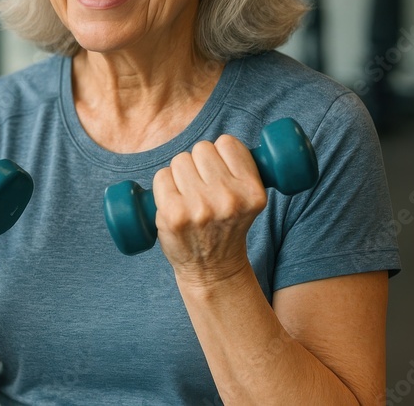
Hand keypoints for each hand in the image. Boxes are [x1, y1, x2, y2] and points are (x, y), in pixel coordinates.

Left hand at [153, 135, 267, 287]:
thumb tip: (220, 142)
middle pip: (201, 149)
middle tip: (204, 189)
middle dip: (199, 164)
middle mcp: (229, 199)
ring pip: (180, 160)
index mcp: (252, 192)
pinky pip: (161, 176)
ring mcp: (199, 208)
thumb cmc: (226, 226)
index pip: (228, 143)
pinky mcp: (173, 214)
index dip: (221, 154)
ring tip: (190, 198)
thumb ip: (240, 170)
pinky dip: (163, 186)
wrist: (212, 270)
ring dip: (181, 174)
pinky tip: (174, 203)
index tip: (221, 171)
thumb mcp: (248, 199)